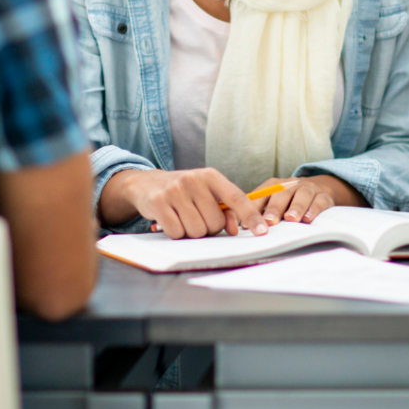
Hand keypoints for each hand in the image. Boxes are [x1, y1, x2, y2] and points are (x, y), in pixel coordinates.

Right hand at [101, 167, 268, 239]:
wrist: (146, 183)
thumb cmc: (183, 191)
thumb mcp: (205, 193)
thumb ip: (224, 210)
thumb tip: (235, 230)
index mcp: (210, 175)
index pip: (236, 198)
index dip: (250, 217)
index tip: (262, 232)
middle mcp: (193, 180)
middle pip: (215, 223)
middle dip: (208, 228)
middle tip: (196, 219)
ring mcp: (175, 190)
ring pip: (197, 230)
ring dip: (191, 232)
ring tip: (183, 218)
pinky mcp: (158, 202)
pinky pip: (177, 232)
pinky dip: (175, 233)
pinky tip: (170, 221)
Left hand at [253, 175, 365, 225]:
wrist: (316, 192)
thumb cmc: (288, 204)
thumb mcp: (272, 204)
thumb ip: (257, 213)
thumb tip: (237, 227)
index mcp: (274, 186)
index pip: (261, 194)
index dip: (254, 208)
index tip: (247, 225)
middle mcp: (291, 184)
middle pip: (281, 193)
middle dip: (275, 207)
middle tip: (270, 221)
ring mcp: (308, 188)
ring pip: (302, 195)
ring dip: (296, 207)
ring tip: (291, 219)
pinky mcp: (324, 196)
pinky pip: (320, 200)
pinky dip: (314, 209)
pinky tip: (308, 219)